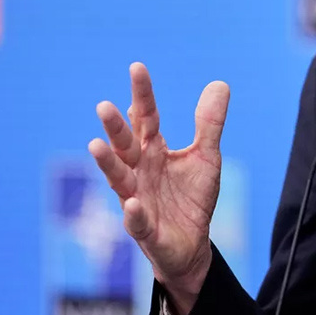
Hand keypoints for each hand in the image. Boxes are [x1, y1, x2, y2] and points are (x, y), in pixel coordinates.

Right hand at [88, 62, 228, 314]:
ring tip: (96, 145)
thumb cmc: (191, 198)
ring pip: (119, 179)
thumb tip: (219, 83)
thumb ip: (209, 124)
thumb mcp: (206, 158)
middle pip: (125, 145)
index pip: (146, 117)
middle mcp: (140, 171)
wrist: (191, 246)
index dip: (143, 94)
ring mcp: (138, 199)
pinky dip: (133, 214)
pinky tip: (132, 203)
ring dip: (108, 164)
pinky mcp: (145, 230)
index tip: (137, 67)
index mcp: (154, 151)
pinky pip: (137, 221)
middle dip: (115, 127)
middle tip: (104, 106)